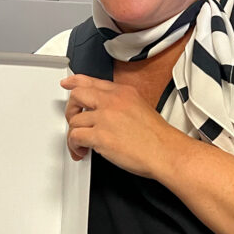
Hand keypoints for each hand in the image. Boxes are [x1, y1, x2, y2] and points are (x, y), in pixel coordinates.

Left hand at [60, 74, 181, 177]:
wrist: (165, 152)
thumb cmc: (157, 137)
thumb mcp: (141, 107)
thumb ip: (120, 105)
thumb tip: (103, 111)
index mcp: (123, 92)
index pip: (92, 81)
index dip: (76, 82)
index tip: (68, 84)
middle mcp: (112, 101)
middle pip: (77, 96)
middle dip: (71, 110)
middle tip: (74, 121)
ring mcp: (105, 117)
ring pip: (74, 120)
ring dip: (74, 134)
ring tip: (82, 145)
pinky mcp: (100, 136)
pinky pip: (75, 137)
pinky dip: (74, 146)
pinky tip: (82, 151)